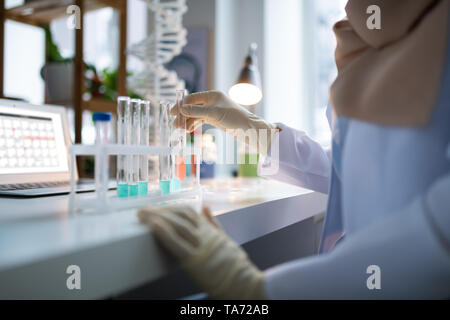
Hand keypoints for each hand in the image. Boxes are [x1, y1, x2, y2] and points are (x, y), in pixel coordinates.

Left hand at [138, 205, 265, 298]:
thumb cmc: (234, 264)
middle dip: (159, 211)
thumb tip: (205, 206)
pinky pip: (177, 244)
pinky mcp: (195, 261)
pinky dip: (164, 233)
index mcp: (209, 230)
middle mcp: (204, 235)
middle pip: (179, 216)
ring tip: (143, 216)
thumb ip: (213, 222)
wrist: (243, 282)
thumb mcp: (225, 238)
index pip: (187, 212)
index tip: (156, 207)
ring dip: (158, 218)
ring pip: (177, 226)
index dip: (170, 207)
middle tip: (143, 210)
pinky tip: (153, 225)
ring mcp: (200, 247)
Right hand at [171, 90, 278, 154]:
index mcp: (212, 95)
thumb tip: (181, 109)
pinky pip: (201, 120)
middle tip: (175, 124)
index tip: (172, 112)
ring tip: (180, 130)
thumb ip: (197, 111)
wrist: (248, 128)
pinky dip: (194, 124)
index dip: (181, 105)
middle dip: (183, 115)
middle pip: (193, 107)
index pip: (192, 98)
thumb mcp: (214, 114)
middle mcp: (212, 101)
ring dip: (188, 121)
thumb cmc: (234, 118)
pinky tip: (188, 130)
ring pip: (196, 115)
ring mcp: (213, 110)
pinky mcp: (215, 119)